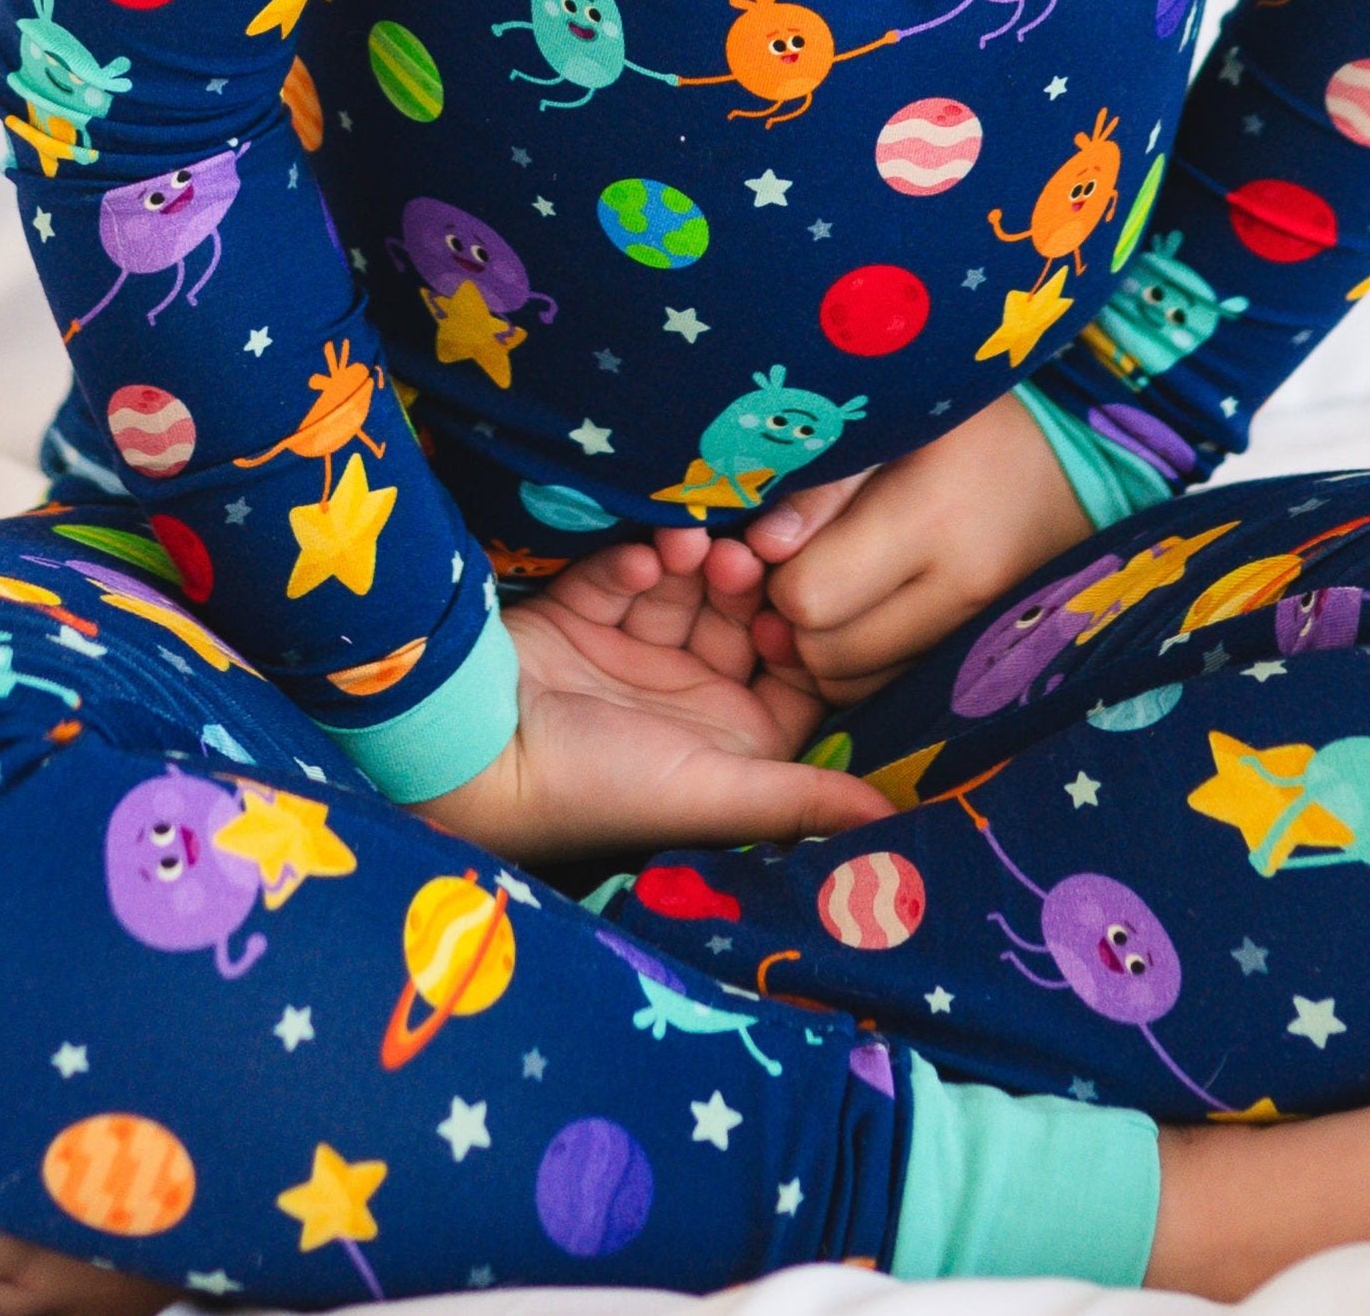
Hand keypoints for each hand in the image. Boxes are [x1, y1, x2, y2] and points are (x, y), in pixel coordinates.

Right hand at [414, 527, 888, 873]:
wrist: (477, 756)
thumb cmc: (601, 785)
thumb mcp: (712, 791)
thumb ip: (802, 799)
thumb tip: (891, 825)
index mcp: (731, 740)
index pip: (791, 668)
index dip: (800, 633)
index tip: (795, 604)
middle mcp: (688, 694)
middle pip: (740, 615)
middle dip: (743, 582)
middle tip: (739, 555)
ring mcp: (633, 652)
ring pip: (686, 586)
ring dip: (692, 561)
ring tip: (688, 545)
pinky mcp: (580, 615)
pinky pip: (624, 573)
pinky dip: (635, 562)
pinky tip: (641, 560)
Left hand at [730, 391, 1093, 705]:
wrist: (1076, 464)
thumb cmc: (966, 424)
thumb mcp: (892, 422)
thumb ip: (822, 483)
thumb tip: (762, 547)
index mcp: (930, 518)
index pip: (809, 596)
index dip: (778, 573)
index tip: (780, 541)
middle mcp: (961, 590)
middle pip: (827, 654)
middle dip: (794, 620)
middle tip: (794, 573)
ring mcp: (979, 634)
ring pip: (856, 687)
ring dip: (825, 650)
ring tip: (827, 592)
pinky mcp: (987, 659)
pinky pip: (896, 692)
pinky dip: (865, 665)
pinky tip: (865, 616)